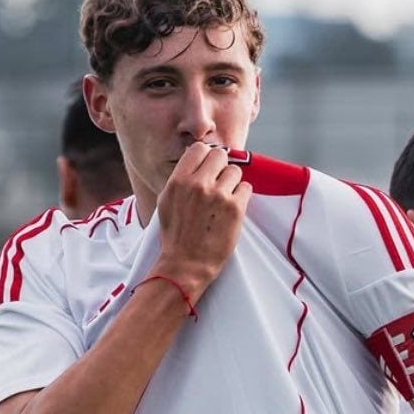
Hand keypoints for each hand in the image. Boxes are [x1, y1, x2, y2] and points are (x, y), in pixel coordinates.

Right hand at [154, 142, 251, 301]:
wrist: (186, 264)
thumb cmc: (175, 236)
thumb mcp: (167, 202)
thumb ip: (181, 179)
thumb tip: (195, 160)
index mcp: (178, 181)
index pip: (198, 148)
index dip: (206, 157)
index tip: (208, 168)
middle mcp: (198, 184)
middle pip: (220, 155)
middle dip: (221, 167)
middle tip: (218, 183)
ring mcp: (218, 195)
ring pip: (236, 171)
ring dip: (233, 183)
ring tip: (224, 200)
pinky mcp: (235, 208)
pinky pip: (247, 188)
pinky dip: (242, 197)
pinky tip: (232, 209)